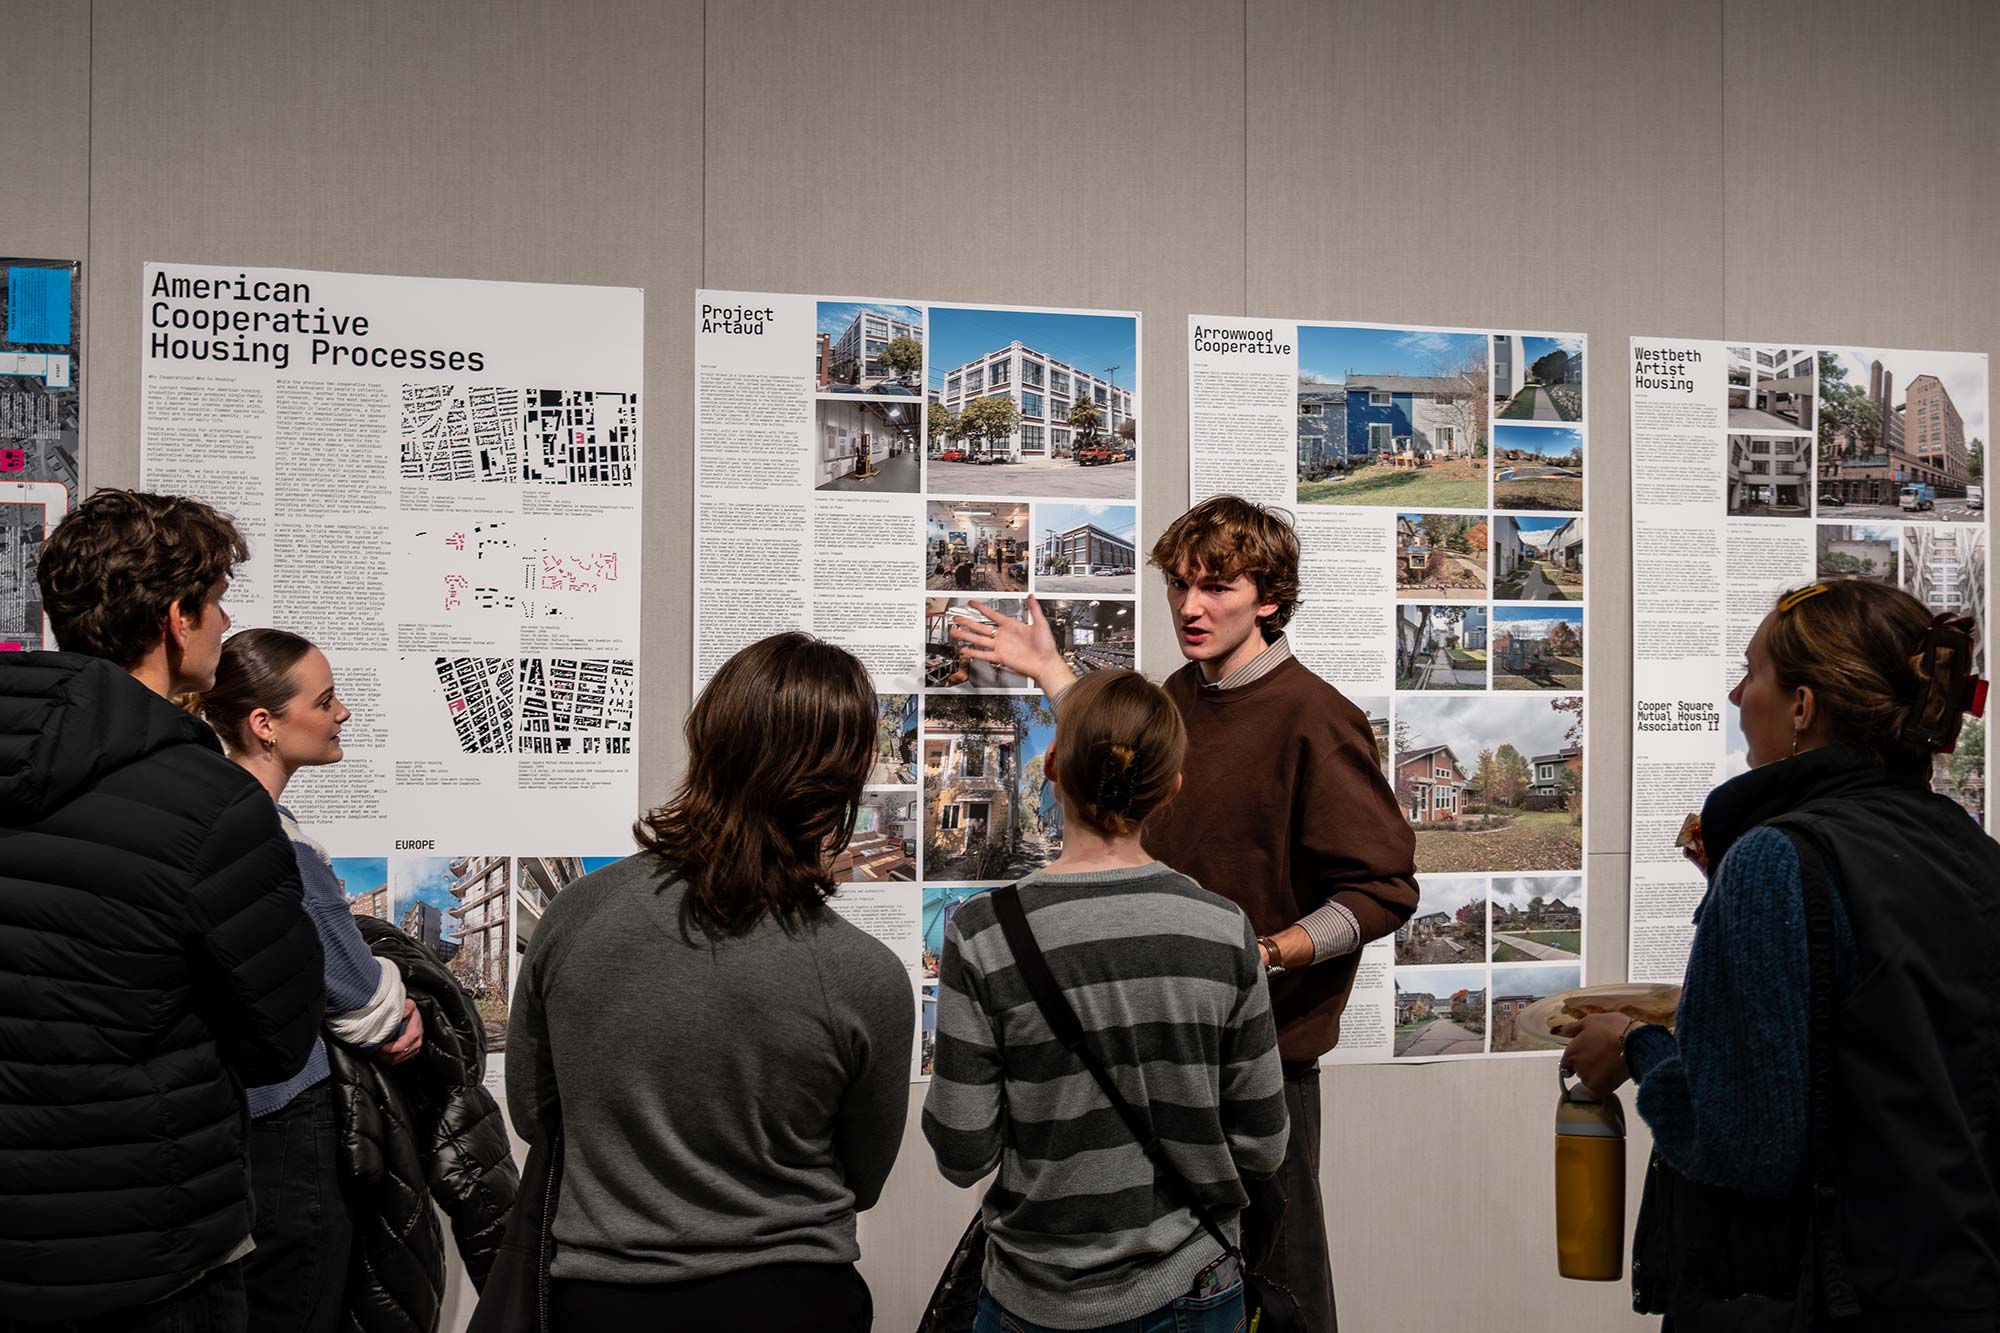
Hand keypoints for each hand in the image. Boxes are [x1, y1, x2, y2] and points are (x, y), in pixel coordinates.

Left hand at [375, 999, 423, 1065]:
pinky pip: (399, 1060)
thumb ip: (406, 1007)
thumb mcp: (409, 1004)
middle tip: (374, 1049)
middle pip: (398, 1055)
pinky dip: (389, 1059)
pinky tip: (383, 1054)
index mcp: (415, 1032)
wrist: (415, 1015)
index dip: (388, 1049)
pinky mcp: (411, 1052)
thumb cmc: (411, 1010)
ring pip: (398, 1059)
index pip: (400, 1046)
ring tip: (376, 1052)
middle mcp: (416, 1042)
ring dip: (386, 1058)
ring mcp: (414, 1048)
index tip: (378, 1046)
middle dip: (385, 1054)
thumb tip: (402, 1012)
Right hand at [951, 597, 1073, 695]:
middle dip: (968, 622)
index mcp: (1011, 626)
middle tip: (957, 618)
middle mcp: (1003, 636)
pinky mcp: (1000, 657)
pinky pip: (984, 654)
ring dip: (966, 636)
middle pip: (981, 627)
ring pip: (979, 639)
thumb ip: (1034, 609)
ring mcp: (1001, 646)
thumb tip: (1031, 596)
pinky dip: (974, 652)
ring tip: (955, 632)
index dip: (982, 608)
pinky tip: (965, 649)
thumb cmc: (1045, 646)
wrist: (1045, 663)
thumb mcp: (1041, 623)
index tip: (972, 604)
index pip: (993, 614)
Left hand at [1553, 1012, 1634, 1096]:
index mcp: (1571, 1052)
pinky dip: (1602, 1086)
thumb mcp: (1591, 1021)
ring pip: (1589, 1080)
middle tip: (1602, 1056)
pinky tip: (1611, 1076)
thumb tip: (1561, 1031)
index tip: (1586, 1055)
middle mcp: (1577, 1068)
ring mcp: (1589, 1080)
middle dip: (1588, 1065)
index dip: (1577, 1058)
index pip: (1566, 1062)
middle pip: (1578, 1070)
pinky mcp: (1601, 1089)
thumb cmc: (1615, 1029)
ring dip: (1596, 1075)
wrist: (1636, 1043)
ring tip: (1611, 1063)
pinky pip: (1597, 1092)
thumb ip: (1573, 1028)